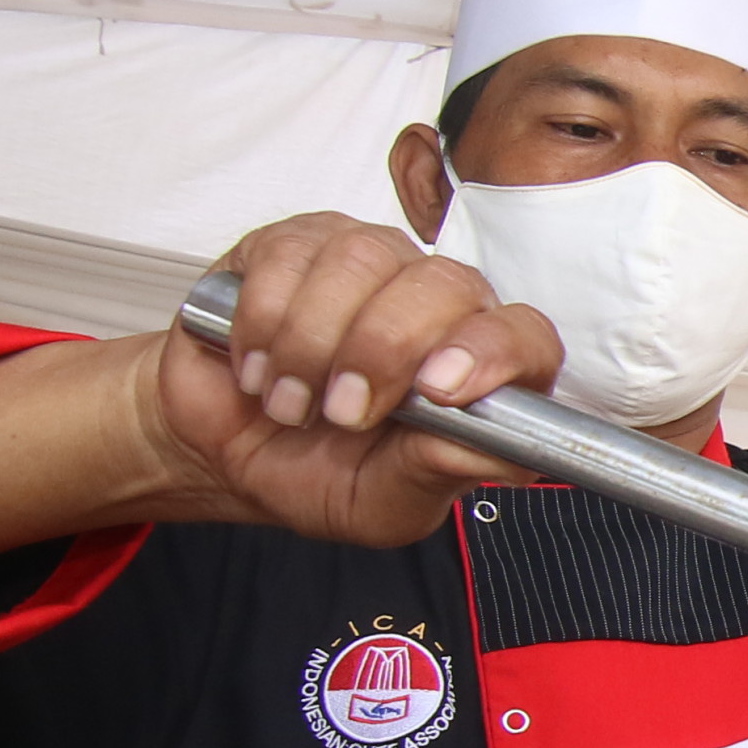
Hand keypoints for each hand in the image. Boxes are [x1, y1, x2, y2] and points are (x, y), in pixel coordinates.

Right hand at [147, 214, 561, 546]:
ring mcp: (368, 263)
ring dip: (314, 342)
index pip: (523, 335)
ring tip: (291, 402)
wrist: (224, 455)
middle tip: (342, 412)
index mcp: (477, 366)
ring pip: (363, 259)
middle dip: (383, 351)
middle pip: (444, 284)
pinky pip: (289, 257)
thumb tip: (493, 452)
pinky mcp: (294, 244)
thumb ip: (438, 473)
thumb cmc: (318, 473)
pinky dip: (264, 322)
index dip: (491, 351)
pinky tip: (260, 368)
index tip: (439, 389)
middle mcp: (435, 303)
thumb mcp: (383, 503)